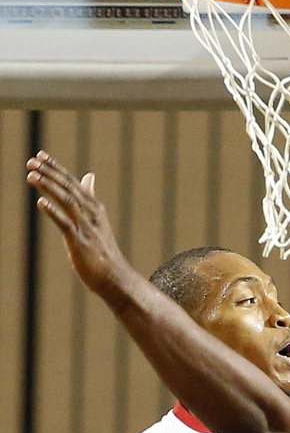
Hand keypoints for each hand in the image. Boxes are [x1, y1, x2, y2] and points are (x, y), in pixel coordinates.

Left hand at [25, 151, 129, 294]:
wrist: (114, 276)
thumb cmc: (103, 250)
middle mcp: (91, 214)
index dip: (57, 168)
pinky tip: (40, 202)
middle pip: (69, 188)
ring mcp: (86, 228)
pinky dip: (53, 212)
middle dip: (50, 173)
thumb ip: (90, 197)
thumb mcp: (97, 219)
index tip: (41, 155)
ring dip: (49, 187)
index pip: (73, 183)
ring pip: (67, 202)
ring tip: (31, 175)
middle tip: (32, 161)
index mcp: (94, 208)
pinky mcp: (80, 242)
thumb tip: (89, 176)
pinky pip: (65, 224)